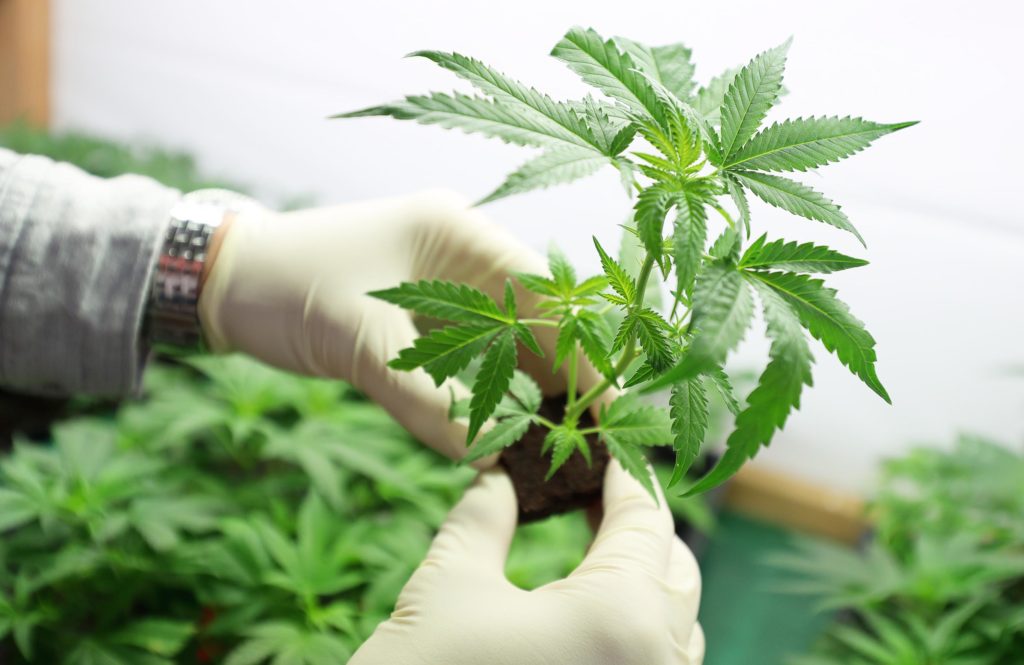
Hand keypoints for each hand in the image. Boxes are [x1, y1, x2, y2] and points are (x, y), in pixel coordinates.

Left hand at [198, 190, 595, 464]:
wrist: (222, 282)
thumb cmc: (284, 285)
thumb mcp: (356, 337)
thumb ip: (422, 396)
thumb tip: (486, 454)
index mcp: (457, 232)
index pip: (544, 290)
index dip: (583, 347)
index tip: (609, 401)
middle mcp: (461, 259)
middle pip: (535, 321)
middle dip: (565, 377)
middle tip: (594, 436)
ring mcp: (443, 293)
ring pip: (508, 348)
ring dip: (530, 393)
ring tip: (562, 446)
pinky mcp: (423, 327)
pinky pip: (472, 366)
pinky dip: (490, 399)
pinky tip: (509, 436)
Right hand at [349, 461, 703, 664]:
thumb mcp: (448, 583)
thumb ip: (486, 515)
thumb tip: (500, 473)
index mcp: (623, 618)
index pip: (646, 520)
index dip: (625, 473)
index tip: (605, 443)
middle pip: (675, 571)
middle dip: (637, 526)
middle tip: (590, 490)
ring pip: (674, 625)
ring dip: (640, 579)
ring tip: (589, 542)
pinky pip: (652, 663)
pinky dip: (630, 627)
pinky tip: (583, 608)